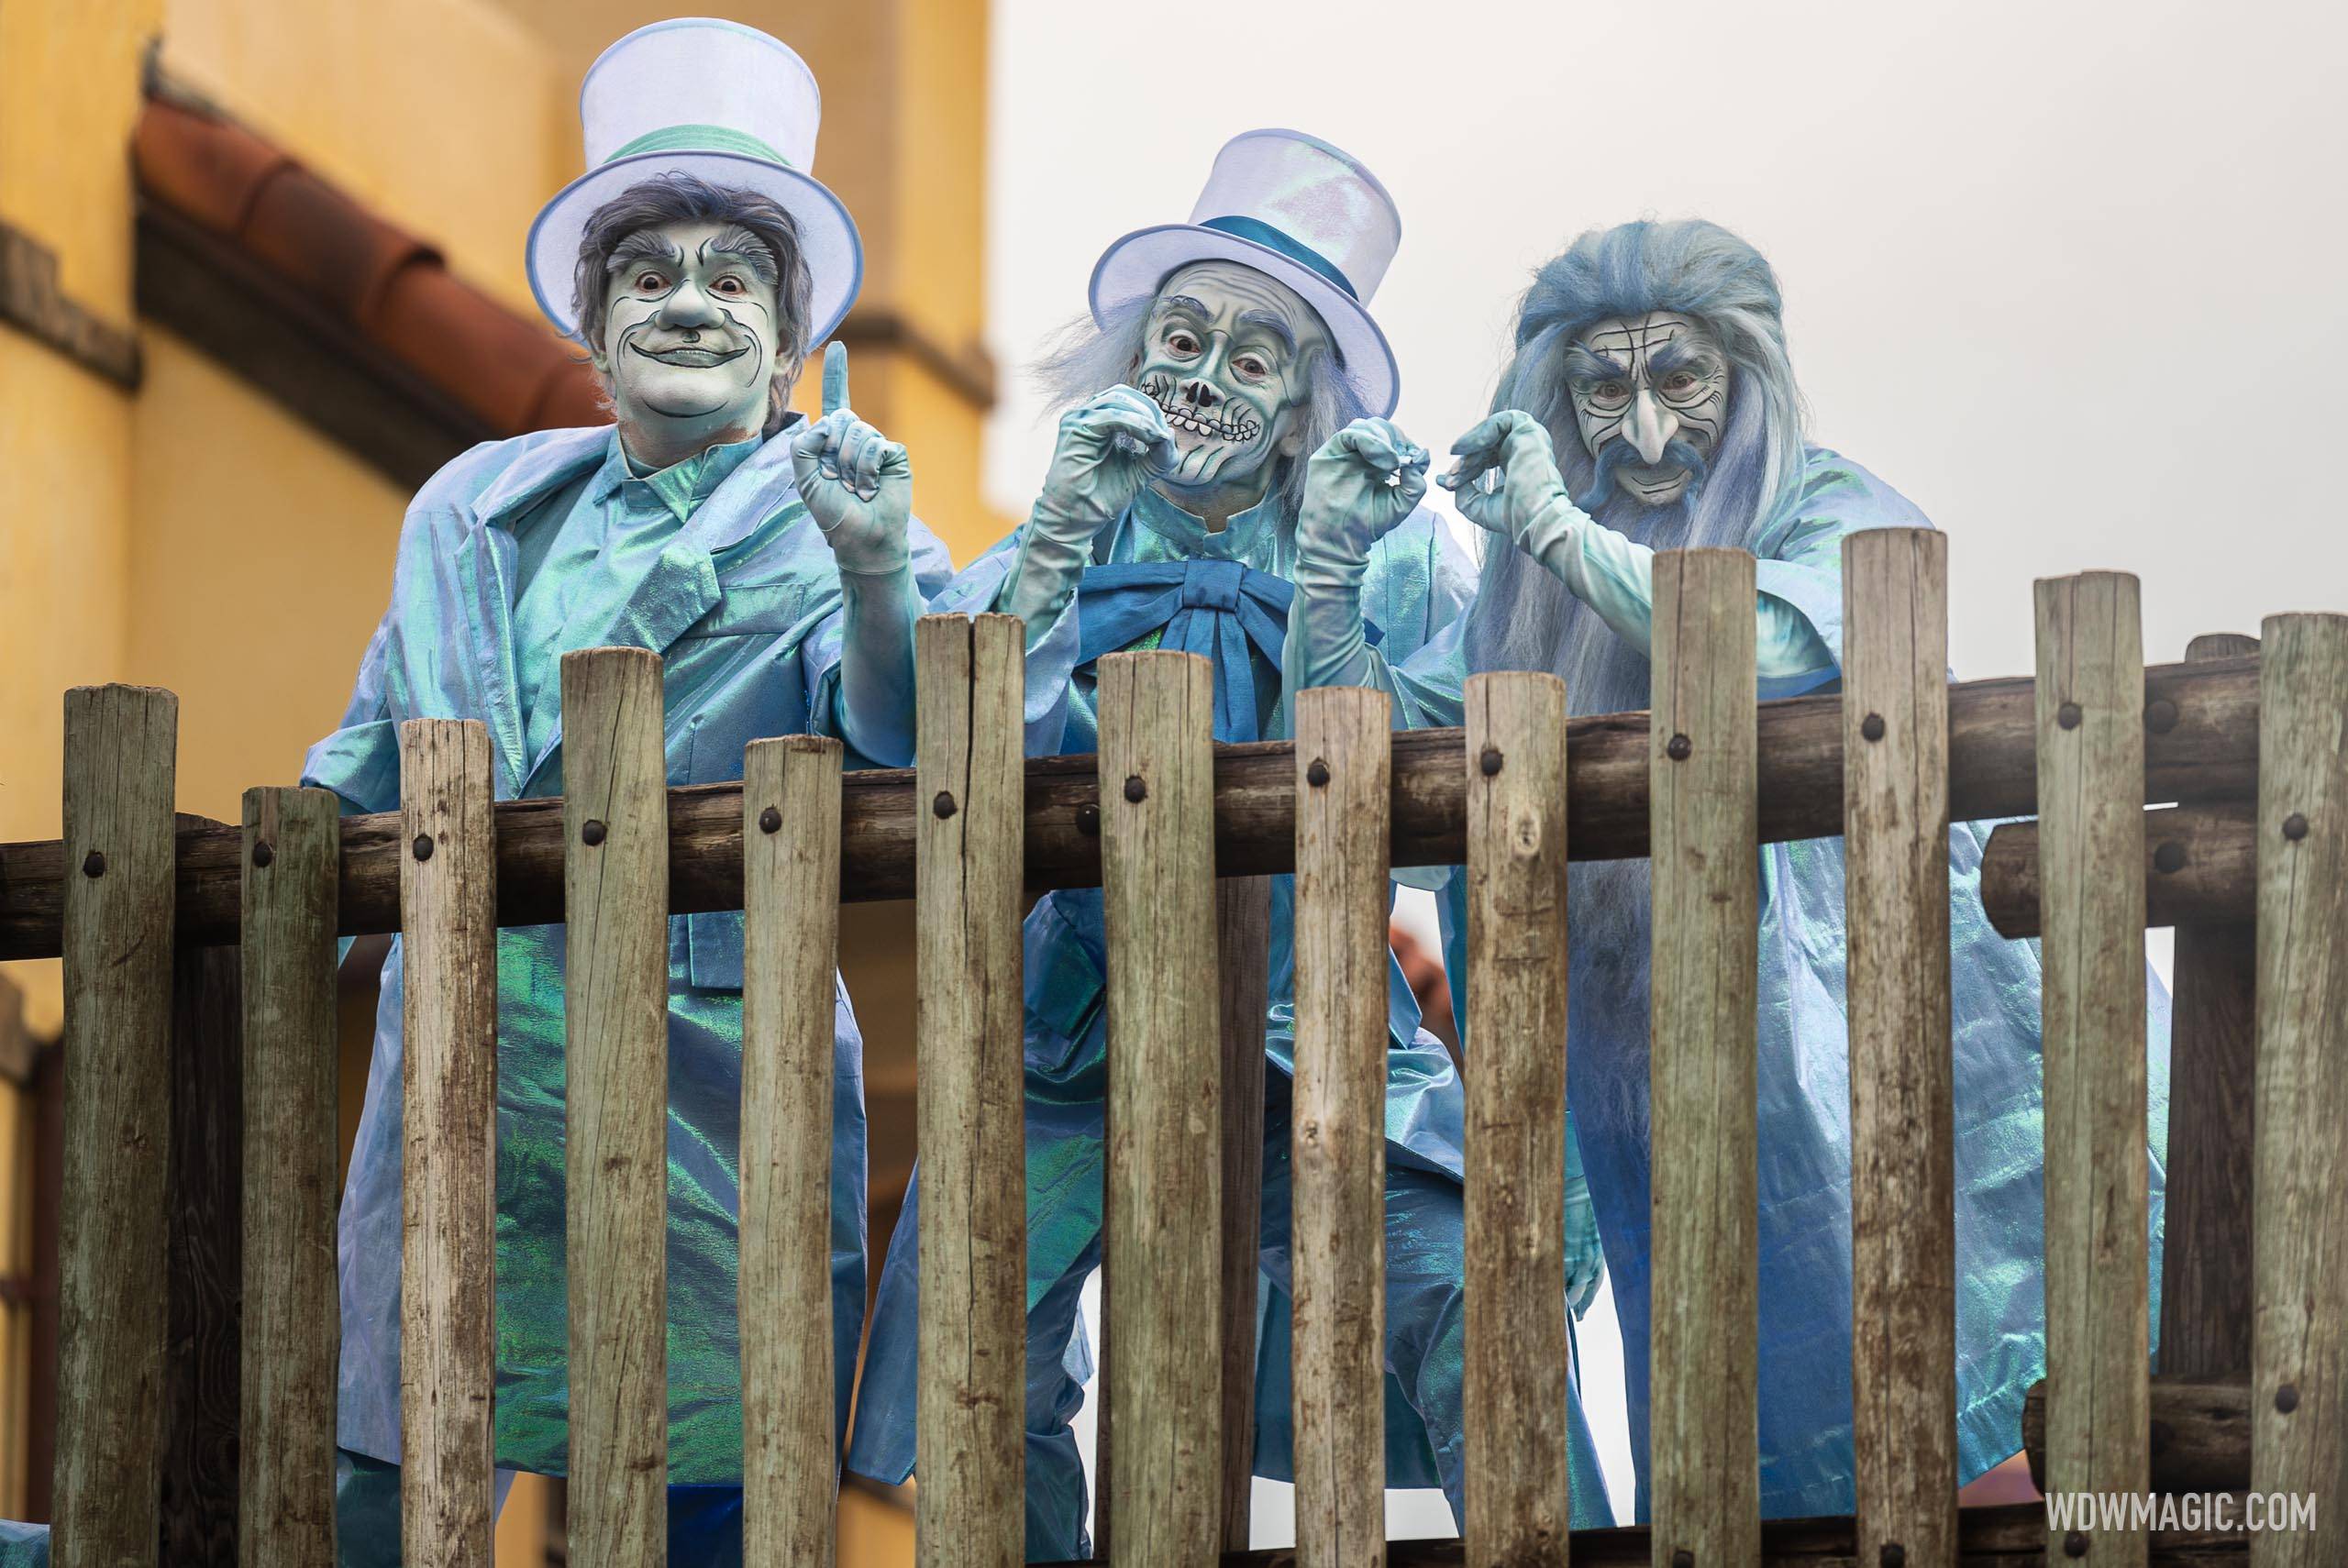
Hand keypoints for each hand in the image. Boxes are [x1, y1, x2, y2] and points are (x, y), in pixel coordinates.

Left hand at [793, 343, 911, 573]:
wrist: (863, 539)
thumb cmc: (833, 515)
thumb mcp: (803, 480)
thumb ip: (802, 445)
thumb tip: (828, 422)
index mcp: (832, 441)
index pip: (835, 400)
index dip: (837, 374)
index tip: (839, 346)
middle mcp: (857, 439)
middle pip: (841, 418)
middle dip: (834, 450)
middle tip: (838, 482)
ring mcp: (878, 446)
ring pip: (859, 433)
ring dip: (850, 466)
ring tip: (855, 489)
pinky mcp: (895, 455)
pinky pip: (877, 445)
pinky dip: (867, 468)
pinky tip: (870, 487)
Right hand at [1033, 385, 1176, 534]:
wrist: (1076, 520)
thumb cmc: (1101, 497)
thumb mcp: (1139, 473)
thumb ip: (1156, 455)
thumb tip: (1170, 432)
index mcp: (1096, 422)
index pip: (1127, 400)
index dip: (1150, 413)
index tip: (1166, 437)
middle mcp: (1085, 416)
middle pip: (1123, 394)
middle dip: (1150, 411)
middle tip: (1164, 434)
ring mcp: (1078, 420)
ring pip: (1119, 402)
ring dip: (1145, 417)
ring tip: (1159, 437)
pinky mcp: (1075, 430)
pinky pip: (1113, 417)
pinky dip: (1136, 425)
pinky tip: (1149, 437)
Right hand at [1297, 417, 1428, 568]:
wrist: (1340, 542)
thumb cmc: (1366, 524)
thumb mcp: (1401, 505)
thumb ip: (1415, 483)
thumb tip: (1421, 457)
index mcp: (1375, 463)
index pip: (1391, 438)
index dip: (1405, 442)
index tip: (1415, 458)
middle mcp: (1358, 455)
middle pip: (1378, 427)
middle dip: (1396, 437)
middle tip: (1403, 457)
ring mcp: (1342, 453)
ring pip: (1363, 426)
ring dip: (1383, 438)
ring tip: (1392, 462)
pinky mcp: (1327, 456)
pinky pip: (1348, 435)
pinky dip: (1369, 440)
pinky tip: (1381, 460)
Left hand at [1437, 409, 1570, 544]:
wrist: (1534, 520)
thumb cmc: (1513, 518)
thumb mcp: (1478, 506)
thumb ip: (1461, 491)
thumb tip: (1442, 480)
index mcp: (1516, 464)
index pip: (1484, 457)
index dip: (1465, 468)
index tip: (1449, 483)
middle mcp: (1523, 449)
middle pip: (1486, 445)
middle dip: (1465, 460)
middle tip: (1451, 477)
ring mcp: (1529, 439)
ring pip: (1492, 432)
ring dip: (1471, 447)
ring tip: (1458, 467)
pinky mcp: (1530, 431)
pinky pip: (1501, 421)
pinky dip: (1481, 433)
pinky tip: (1467, 449)